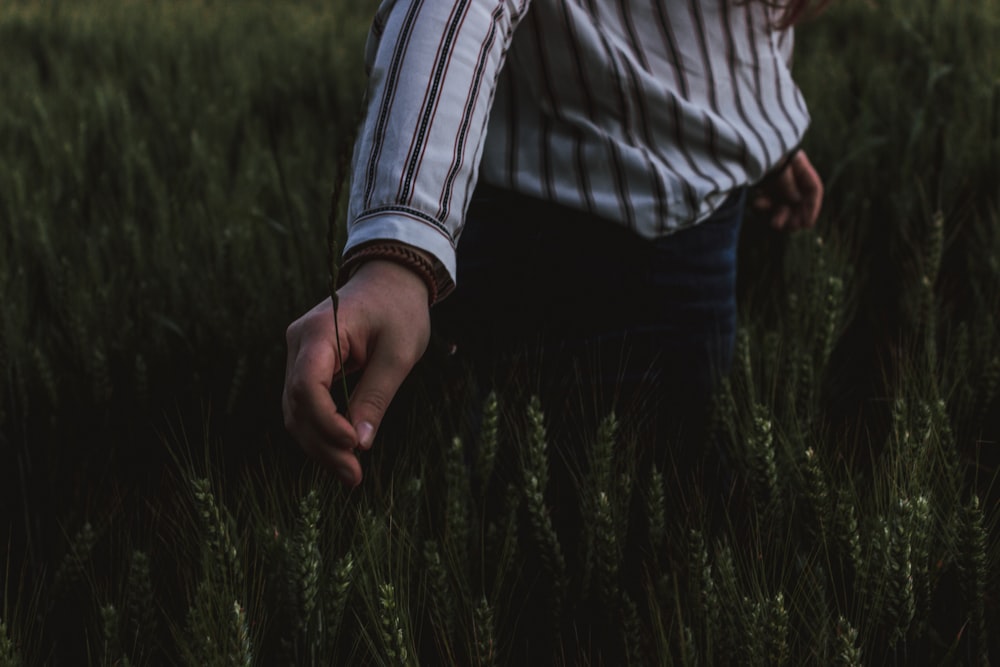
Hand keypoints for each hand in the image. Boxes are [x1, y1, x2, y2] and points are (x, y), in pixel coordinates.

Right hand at [283, 260, 430, 486]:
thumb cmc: (400, 310)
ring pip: (296, 410)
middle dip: (322, 445)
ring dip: (319, 445)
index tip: (353, 446)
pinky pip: (306, 404)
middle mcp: (298, 342)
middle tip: (353, 477)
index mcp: (320, 331)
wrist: (392, 278)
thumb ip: (376, 396)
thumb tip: (359, 443)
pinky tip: (342, 454)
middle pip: (297, 405)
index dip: (325, 423)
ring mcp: (298, 353)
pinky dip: (321, 430)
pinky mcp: (306, 364)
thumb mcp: (398, 354)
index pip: (307, 386)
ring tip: (349, 474)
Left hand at [751, 149, 823, 230]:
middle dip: (795, 216)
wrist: (736, 145)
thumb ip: (786, 183)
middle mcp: (789, 174)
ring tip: (775, 224)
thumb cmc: (758, 149)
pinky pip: (767, 201)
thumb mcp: (775, 166)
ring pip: (783, 204)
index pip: (813, 189)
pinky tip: (758, 205)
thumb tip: (796, 201)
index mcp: (798, 165)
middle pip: (799, 200)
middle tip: (788, 228)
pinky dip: (764, 207)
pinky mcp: (762, 184)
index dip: (812, 208)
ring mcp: (775, 179)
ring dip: (780, 215)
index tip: (807, 224)